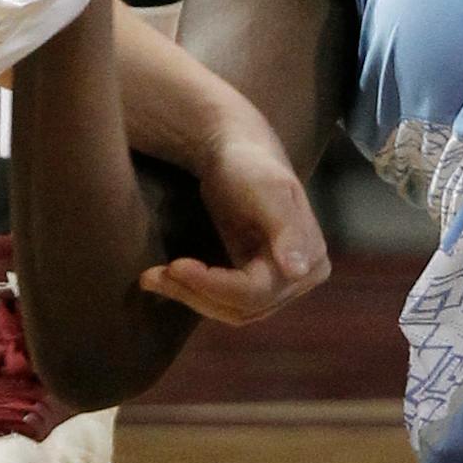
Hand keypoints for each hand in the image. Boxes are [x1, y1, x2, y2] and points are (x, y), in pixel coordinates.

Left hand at [137, 105, 330, 324]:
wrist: (234, 151)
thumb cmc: (250, 163)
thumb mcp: (268, 191)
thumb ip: (286, 230)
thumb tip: (298, 272)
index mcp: (312, 259)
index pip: (258, 291)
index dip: (215, 284)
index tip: (175, 265)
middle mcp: (301, 279)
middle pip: (243, 307)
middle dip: (195, 292)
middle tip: (151, 275)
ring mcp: (278, 285)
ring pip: (230, 311)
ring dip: (188, 297)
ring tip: (150, 277)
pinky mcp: (254, 284)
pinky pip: (223, 303)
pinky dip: (193, 293)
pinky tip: (165, 279)